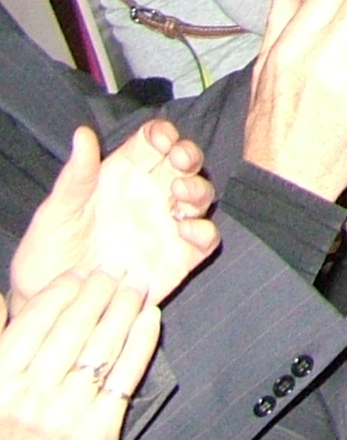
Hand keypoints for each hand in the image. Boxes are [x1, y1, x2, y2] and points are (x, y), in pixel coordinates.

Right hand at [0, 270, 162, 439]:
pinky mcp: (100, 428)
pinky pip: (127, 373)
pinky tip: (150, 316)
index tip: (79, 272)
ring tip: (136, 285)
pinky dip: (142, 339)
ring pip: (103, 345)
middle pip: (74, 327)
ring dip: (124, 307)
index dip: (61, 289)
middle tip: (114, 268)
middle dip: (98, 290)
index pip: (35, 321)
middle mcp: (31, 396)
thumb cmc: (7, 434)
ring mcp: (67, 413)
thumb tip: (3, 299)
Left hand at [9, 124, 215, 314]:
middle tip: (179, 161)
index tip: (160, 140)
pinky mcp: (178, 258)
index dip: (163, 135)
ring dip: (198, 189)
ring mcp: (167, 226)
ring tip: (179, 195)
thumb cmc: (49, 254)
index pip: (153, 143)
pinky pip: (205, 240)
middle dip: (189, 155)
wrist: (55, 305)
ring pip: (201, 196)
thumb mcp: (57, 212)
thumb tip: (82, 133)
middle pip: (185, 163)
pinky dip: (205, 232)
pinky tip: (188, 231)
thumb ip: (76, 175)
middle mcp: (151, 196)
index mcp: (123, 176)